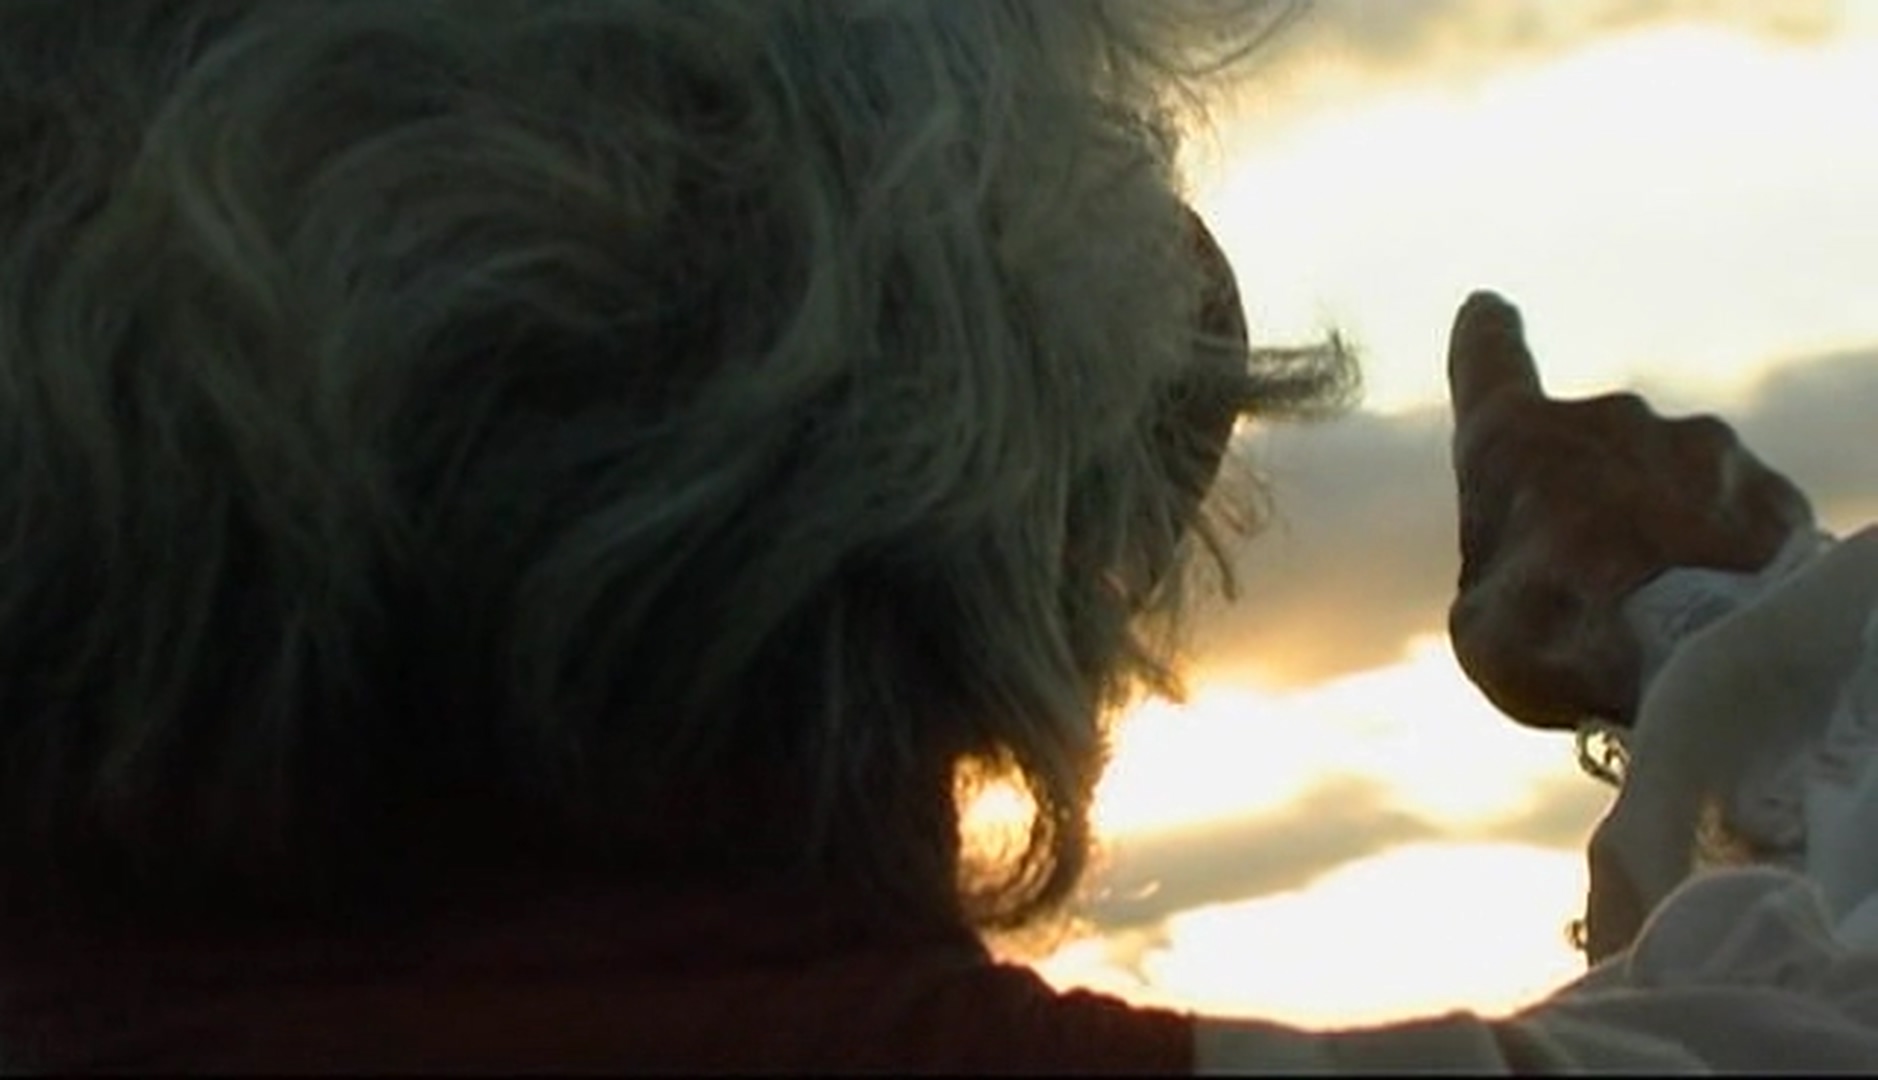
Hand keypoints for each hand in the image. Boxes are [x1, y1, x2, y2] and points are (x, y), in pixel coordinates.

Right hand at [1446, 291, 1813, 729]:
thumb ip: (1508, 573)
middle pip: (1593, 453)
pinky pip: (1743, 523)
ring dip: (1669, 533)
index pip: (1489, 362)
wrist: (1690, 661)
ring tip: (1665, 616)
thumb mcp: (1485, 622)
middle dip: (1594, 505)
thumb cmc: (1559, 642)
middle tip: (1595, 590)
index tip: (1487, 310)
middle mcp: (1610, 418)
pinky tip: (1722, 614)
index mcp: (1516, 442)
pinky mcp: (1774, 494)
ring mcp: (1702, 449)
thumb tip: (1543, 572)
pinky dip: (1732, 558)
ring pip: (1675, 488)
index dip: (1484, 340)